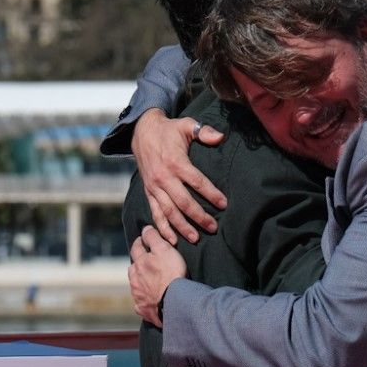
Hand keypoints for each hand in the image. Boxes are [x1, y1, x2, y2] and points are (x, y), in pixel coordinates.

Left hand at [129, 225, 184, 326]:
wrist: (174, 302)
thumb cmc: (171, 274)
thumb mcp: (164, 249)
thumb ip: (153, 238)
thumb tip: (145, 229)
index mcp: (139, 263)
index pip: (136, 247)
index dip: (140, 242)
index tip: (143, 240)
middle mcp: (135, 279)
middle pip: (133, 268)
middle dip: (138, 264)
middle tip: (147, 262)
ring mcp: (137, 295)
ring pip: (135, 285)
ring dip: (140, 282)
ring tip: (149, 282)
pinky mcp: (142, 309)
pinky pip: (140, 304)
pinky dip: (143, 301)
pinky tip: (149, 301)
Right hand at [132, 109, 226, 242]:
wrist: (141, 132)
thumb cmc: (169, 130)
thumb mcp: (186, 125)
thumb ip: (204, 131)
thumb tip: (220, 136)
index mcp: (175, 162)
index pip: (196, 181)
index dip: (211, 193)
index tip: (224, 204)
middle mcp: (163, 177)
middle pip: (183, 202)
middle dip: (199, 217)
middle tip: (213, 228)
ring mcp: (154, 187)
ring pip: (169, 211)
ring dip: (182, 227)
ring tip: (196, 238)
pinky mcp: (149, 192)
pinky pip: (155, 213)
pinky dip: (163, 228)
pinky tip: (172, 240)